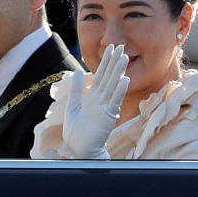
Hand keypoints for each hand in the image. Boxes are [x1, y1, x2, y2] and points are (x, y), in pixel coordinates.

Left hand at [62, 44, 129, 158]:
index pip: (101, 75)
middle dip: (114, 62)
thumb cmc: (77, 133)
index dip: (106, 61)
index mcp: (93, 97)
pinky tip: (124, 80)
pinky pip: (114, 101)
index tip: (111, 48)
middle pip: (108, 77)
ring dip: (118, 72)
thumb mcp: (73, 107)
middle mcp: (101, 100)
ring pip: (113, 86)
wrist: (80, 151)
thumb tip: (77, 72)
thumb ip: (77, 90)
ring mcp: (105, 108)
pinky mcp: (107, 117)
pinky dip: (119, 91)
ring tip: (124, 58)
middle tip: (121, 46)